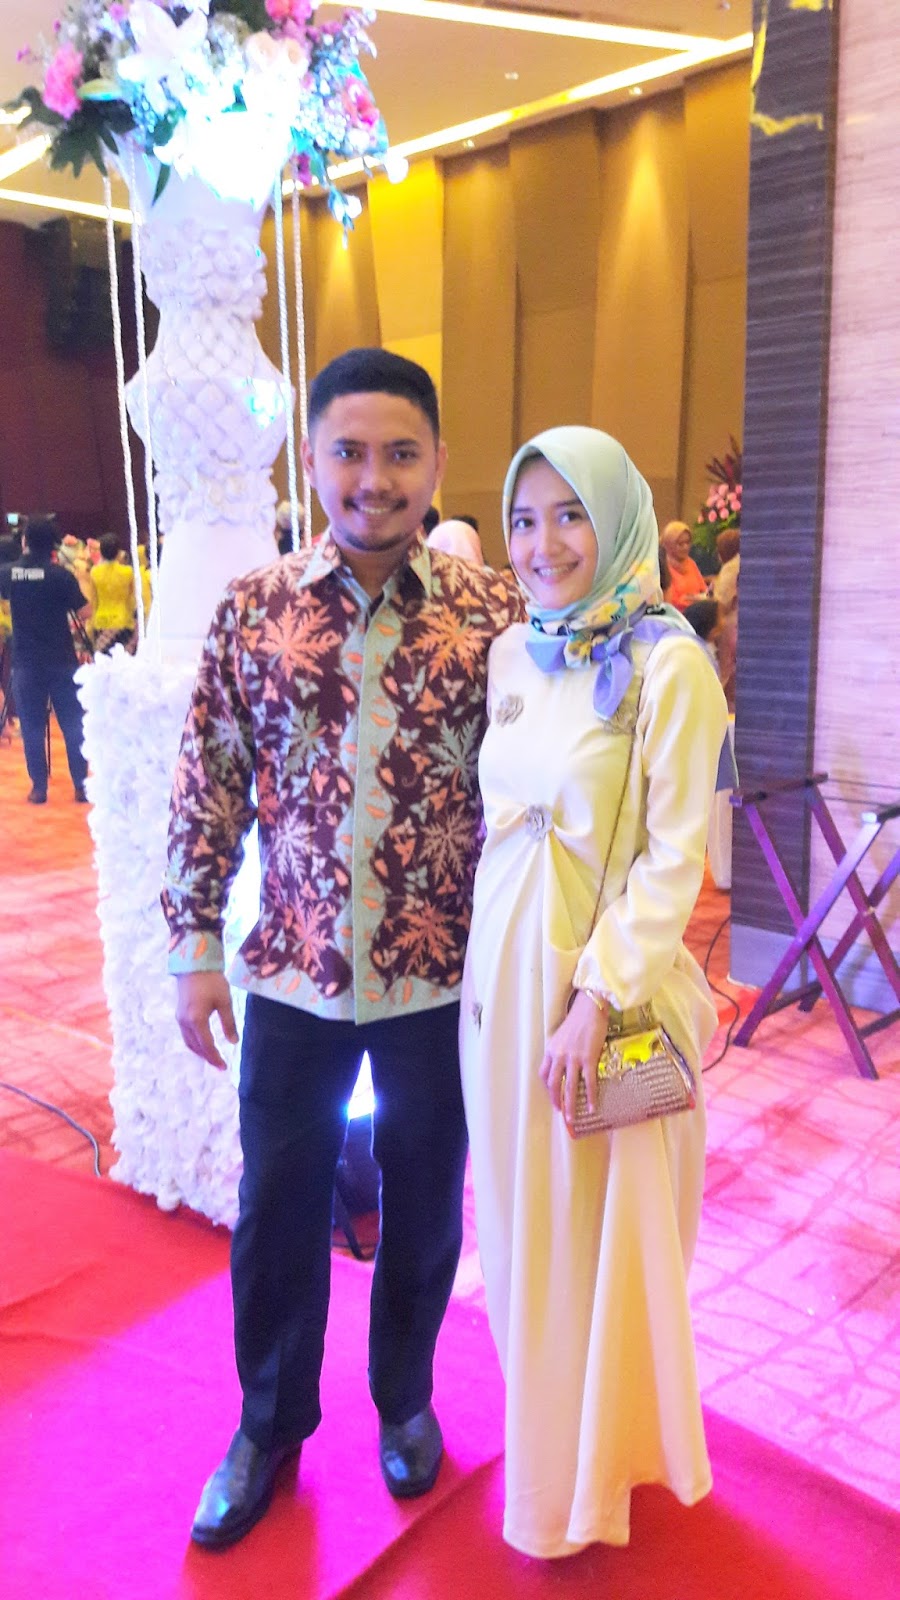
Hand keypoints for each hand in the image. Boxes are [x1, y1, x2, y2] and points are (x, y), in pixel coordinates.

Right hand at [175, 971, 237, 1069]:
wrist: (193, 964)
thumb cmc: (212, 981)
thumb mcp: (224, 1002)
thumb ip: (228, 1023)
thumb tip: (233, 1042)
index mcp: (196, 1020)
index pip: (207, 1045)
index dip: (215, 1057)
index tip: (224, 1066)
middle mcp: (185, 1022)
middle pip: (195, 1046)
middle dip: (207, 1057)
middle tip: (219, 1064)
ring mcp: (180, 1018)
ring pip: (189, 1041)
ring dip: (200, 1051)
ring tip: (212, 1056)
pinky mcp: (180, 1013)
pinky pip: (186, 1034)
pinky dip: (195, 1042)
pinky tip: (203, 1042)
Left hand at [540, 990, 609, 1122]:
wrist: (590, 1008)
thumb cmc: (578, 1020)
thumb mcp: (561, 1036)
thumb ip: (559, 1051)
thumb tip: (563, 1064)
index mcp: (551, 1050)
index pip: (543, 1074)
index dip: (547, 1088)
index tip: (553, 1097)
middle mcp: (559, 1056)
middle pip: (553, 1084)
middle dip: (556, 1101)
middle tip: (561, 1113)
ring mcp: (573, 1058)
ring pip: (569, 1087)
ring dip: (570, 1105)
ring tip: (572, 1119)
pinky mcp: (588, 1059)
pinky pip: (588, 1082)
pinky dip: (590, 1097)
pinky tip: (592, 1107)